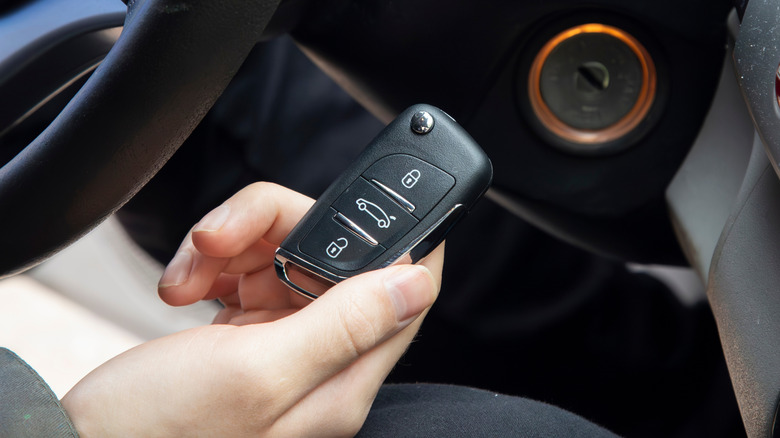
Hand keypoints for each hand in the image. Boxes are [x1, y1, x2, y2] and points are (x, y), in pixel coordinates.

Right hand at [61, 182, 443, 436]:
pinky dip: (215, 269)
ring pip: (284, 262)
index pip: (402, 298)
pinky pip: (248, 278)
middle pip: (333, 264)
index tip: (368, 206)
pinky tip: (187, 287)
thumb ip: (343, 325)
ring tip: (188, 274)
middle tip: (220, 240)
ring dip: (232, 251)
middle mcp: (321, 366)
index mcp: (342, 379)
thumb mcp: (255, 371)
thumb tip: (416, 284)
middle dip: (276, 235)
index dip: (393, 245)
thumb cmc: (153, 432)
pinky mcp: (245, 341)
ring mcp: (282, 351)